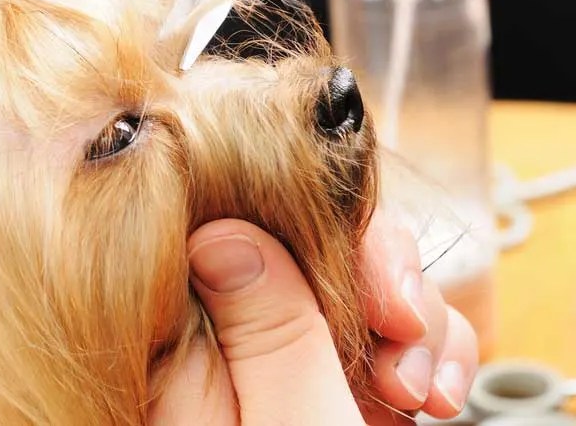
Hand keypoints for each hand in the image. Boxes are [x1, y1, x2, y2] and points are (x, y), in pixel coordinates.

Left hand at [148, 214, 477, 424]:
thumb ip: (265, 332)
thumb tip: (223, 228)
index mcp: (184, 350)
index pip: (227, 232)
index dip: (309, 227)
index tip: (368, 275)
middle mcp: (224, 344)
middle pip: (298, 245)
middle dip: (376, 275)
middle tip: (402, 329)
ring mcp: (279, 360)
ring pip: (349, 281)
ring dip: (412, 320)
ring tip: (425, 392)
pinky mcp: (327, 379)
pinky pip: (377, 328)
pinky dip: (422, 350)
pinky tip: (437, 393)